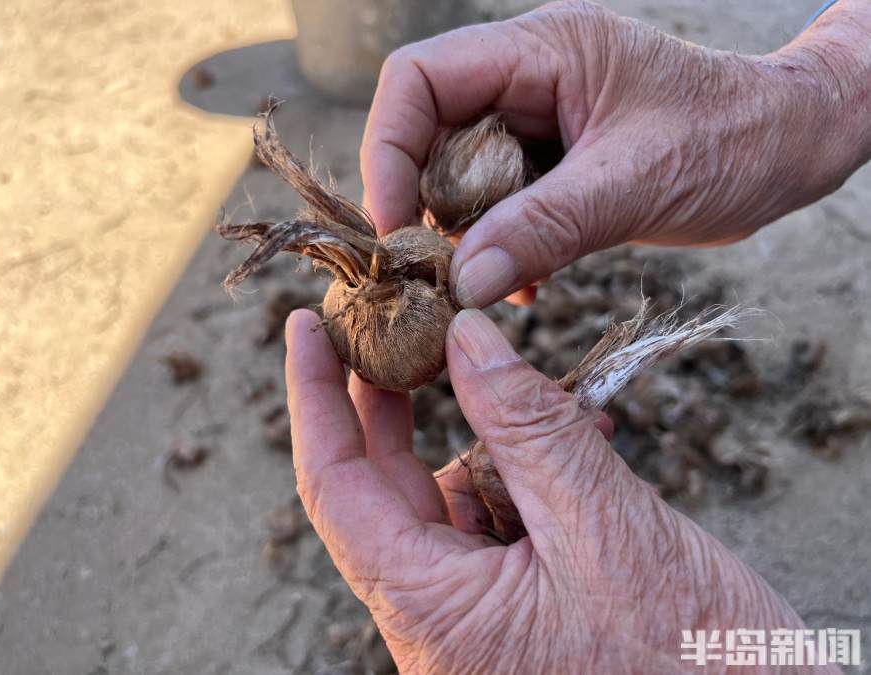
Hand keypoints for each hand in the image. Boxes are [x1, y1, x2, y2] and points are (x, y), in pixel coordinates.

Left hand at [285, 308, 818, 673]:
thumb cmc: (692, 665)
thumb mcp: (604, 526)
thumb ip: (529, 426)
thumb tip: (465, 337)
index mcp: (432, 609)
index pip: (335, 487)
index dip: (314, 400)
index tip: (306, 328)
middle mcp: (442, 616)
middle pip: (389, 486)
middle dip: (397, 399)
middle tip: (407, 321)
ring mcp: (484, 614)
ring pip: (456, 496)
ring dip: (493, 435)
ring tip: (544, 391)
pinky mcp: (528, 607)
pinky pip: (506, 520)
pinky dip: (534, 471)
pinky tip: (581, 436)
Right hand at [360, 0, 868, 307]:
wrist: (791, 148)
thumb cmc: (733, 142)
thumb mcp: (634, 184)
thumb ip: (544, 229)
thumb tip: (462, 282)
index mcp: (542, 50)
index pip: (420, 79)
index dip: (388, 149)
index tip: (394, 225)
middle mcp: (528, 78)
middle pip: (428, 132)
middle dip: (422, 202)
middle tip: (434, 267)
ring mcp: (539, 121)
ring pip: (458, 175)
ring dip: (462, 234)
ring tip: (482, 281)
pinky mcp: (553, 164)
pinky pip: (497, 204)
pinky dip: (497, 247)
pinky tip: (522, 283)